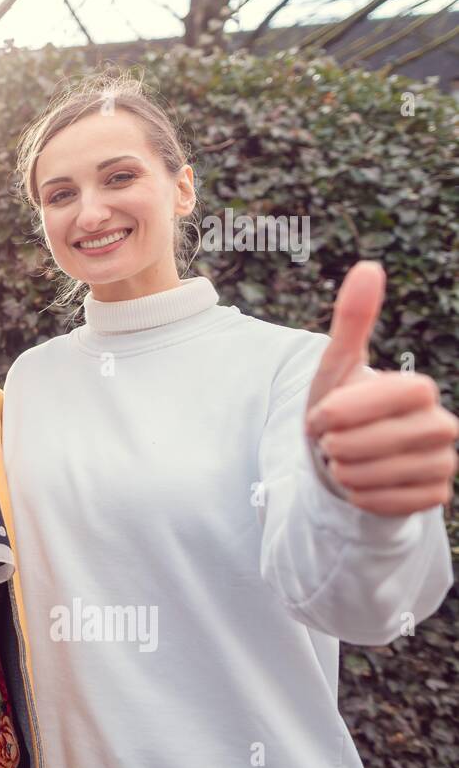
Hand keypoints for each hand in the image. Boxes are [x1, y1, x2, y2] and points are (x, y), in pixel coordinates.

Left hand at [305, 261, 458, 515]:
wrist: (342, 463)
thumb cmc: (340, 411)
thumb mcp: (337, 367)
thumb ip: (353, 319)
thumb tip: (368, 266)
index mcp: (420, 391)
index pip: (404, 391)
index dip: (353, 407)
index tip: (323, 415)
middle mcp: (442, 426)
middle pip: (386, 438)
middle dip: (340, 443)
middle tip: (329, 443)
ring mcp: (444, 464)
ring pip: (384, 473)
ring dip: (345, 471)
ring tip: (340, 462)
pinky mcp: (435, 497)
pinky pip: (390, 502)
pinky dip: (361, 496)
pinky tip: (356, 486)